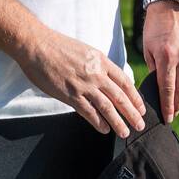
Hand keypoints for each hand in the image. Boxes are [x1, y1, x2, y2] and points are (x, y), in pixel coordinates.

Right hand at [15, 29, 146, 137]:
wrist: (37, 45)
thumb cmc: (58, 46)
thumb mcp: (85, 50)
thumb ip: (97, 64)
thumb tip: (106, 78)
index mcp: (101, 60)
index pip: (124, 81)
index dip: (135, 96)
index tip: (140, 107)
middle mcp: (96, 73)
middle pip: (120, 96)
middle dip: (132, 113)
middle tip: (140, 125)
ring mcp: (84, 85)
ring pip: (107, 107)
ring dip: (118, 121)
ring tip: (125, 132)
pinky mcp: (70, 94)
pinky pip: (89, 112)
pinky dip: (98, 122)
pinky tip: (104, 129)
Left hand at [141, 1, 178, 121]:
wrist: (172, 1)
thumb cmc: (155, 25)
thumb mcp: (148, 47)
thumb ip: (154, 68)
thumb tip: (158, 87)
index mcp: (166, 57)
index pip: (168, 90)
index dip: (168, 106)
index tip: (168, 119)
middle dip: (178, 104)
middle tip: (174, 114)